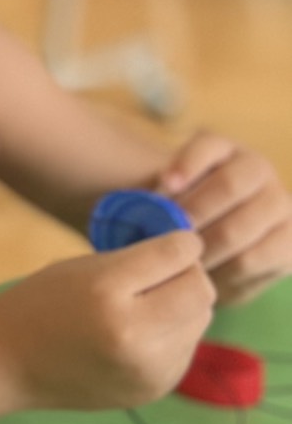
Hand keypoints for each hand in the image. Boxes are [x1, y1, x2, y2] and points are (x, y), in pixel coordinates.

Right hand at [0, 230, 214, 408]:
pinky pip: (186, 347)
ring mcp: (146, 370)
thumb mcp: (84, 266)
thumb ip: (139, 258)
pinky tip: (142, 333)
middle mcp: (132, 336)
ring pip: (201, 320)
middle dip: (189, 275)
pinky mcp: (153, 389)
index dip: (182, 242)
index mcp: (107, 292)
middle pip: (201, 291)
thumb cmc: (43, 301)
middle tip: (165, 273)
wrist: (7, 361)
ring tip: (149, 304)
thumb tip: (194, 251)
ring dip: (184, 305)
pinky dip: (174, 333)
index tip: (175, 241)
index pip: (177, 254)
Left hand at [159, 133, 291, 304]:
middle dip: (193, 215)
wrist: (214, 250)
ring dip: (204, 249)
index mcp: (223, 150)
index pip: (208, 145)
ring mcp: (279, 202)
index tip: (166, 184)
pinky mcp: (290, 241)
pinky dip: (224, 271)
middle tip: (167, 239)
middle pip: (229, 185)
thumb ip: (157, 200)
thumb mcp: (165, 202)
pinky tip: (206, 278)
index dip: (188, 162)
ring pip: (240, 228)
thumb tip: (146, 208)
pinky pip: (253, 259)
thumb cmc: (179, 220)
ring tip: (180, 264)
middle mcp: (257, 169)